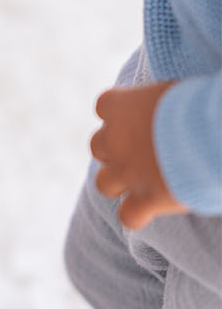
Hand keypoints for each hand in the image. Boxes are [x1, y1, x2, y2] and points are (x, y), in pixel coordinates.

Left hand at [91, 80, 187, 228]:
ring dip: (119, 182)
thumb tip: (168, 110)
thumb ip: (159, 104)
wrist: (211, 133)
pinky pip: (128, 216)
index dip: (120, 112)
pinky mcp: (145, 199)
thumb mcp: (174, 92)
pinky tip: (152, 209)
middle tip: (143, 150)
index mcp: (122, 106)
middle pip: (98, 146)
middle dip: (115, 150)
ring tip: (144, 180)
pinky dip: (138, 215)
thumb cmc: (199, 103)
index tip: (138, 116)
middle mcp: (115, 140)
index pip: (105, 105)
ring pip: (103, 183)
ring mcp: (127, 173)